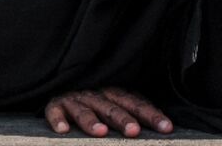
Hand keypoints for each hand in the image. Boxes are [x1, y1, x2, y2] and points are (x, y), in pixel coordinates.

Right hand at [44, 87, 173, 137]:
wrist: (62, 88)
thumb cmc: (96, 103)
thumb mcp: (116, 104)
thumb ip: (134, 112)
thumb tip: (166, 126)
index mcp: (114, 94)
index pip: (135, 104)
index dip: (150, 115)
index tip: (166, 128)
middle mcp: (96, 95)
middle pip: (111, 107)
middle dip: (123, 119)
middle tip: (134, 131)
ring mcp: (74, 99)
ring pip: (84, 110)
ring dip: (91, 121)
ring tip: (101, 133)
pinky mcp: (55, 106)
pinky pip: (55, 112)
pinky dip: (58, 120)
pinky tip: (63, 130)